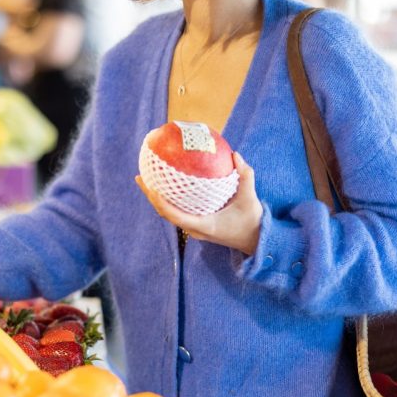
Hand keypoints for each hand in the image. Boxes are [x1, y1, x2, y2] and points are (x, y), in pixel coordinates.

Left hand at [135, 153, 263, 255]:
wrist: (255, 240)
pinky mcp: (197, 224)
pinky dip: (168, 199)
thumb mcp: (250, 198)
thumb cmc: (252, 221)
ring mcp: (194, 228)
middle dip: (151, 196)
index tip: (151, 188)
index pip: (175, 216)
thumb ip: (245, 176)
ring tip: (147, 179)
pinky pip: (177, 211)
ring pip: (169, 213)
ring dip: (156, 198)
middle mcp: (195, 229)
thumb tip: (235, 155)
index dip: (161, 203)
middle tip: (141, 177)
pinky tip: (166, 184)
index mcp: (204, 225)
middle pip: (165, 213)